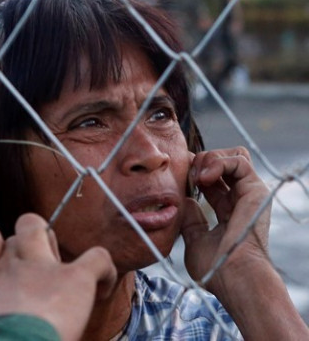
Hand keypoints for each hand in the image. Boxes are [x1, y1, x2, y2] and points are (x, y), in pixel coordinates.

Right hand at [0, 213, 116, 340]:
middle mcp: (9, 265)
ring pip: (47, 231)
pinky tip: (103, 287)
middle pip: (22, 231)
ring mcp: (41, 267)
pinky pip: (96, 258)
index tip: (2, 263)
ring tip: (64, 274)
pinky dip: (103, 269)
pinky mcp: (74, 278)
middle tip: (37, 270)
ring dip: (54, 246)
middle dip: (30, 240)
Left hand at [180, 147, 270, 290]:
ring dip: (209, 158)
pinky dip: (218, 161)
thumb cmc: (215, 267)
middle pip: (223, 162)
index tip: (177, 178)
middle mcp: (240, 199)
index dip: (192, 171)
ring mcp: (249, 193)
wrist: (234, 278)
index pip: (210, 178)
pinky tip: (203, 177)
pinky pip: (239, 160)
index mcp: (226, 210)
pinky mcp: (256, 190)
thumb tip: (186, 201)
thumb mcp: (195, 240)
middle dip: (201, 161)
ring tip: (196, 177)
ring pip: (233, 155)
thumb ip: (191, 219)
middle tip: (187, 176)